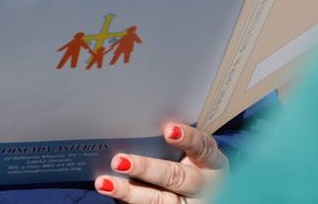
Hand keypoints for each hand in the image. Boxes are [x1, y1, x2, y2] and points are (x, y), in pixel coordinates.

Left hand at [94, 123, 227, 202]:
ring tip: (104, 183)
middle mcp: (203, 185)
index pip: (203, 148)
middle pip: (176, 177)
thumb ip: (174, 140)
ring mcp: (189, 203)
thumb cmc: (194, 163)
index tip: (168, 130)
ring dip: (129, 192)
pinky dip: (129, 202)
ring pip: (160, 201)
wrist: (206, 195)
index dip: (187, 138)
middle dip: (146, 169)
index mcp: (212, 163)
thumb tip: (136, 121)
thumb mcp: (195, 153)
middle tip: (119, 161)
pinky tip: (111, 192)